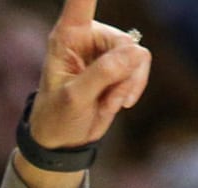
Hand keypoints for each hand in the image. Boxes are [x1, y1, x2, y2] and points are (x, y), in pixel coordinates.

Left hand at [31, 0, 151, 147]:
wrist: (63, 140)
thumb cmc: (57, 118)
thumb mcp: (74, 98)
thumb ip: (101, 74)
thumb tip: (133, 53)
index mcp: (67, 36)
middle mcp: (88, 36)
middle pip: (125, 41)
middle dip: (121, 74)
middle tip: (103, 99)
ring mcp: (106, 49)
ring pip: (137, 56)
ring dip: (126, 84)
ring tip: (105, 103)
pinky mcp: (118, 62)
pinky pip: (141, 66)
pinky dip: (132, 88)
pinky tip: (115, 103)